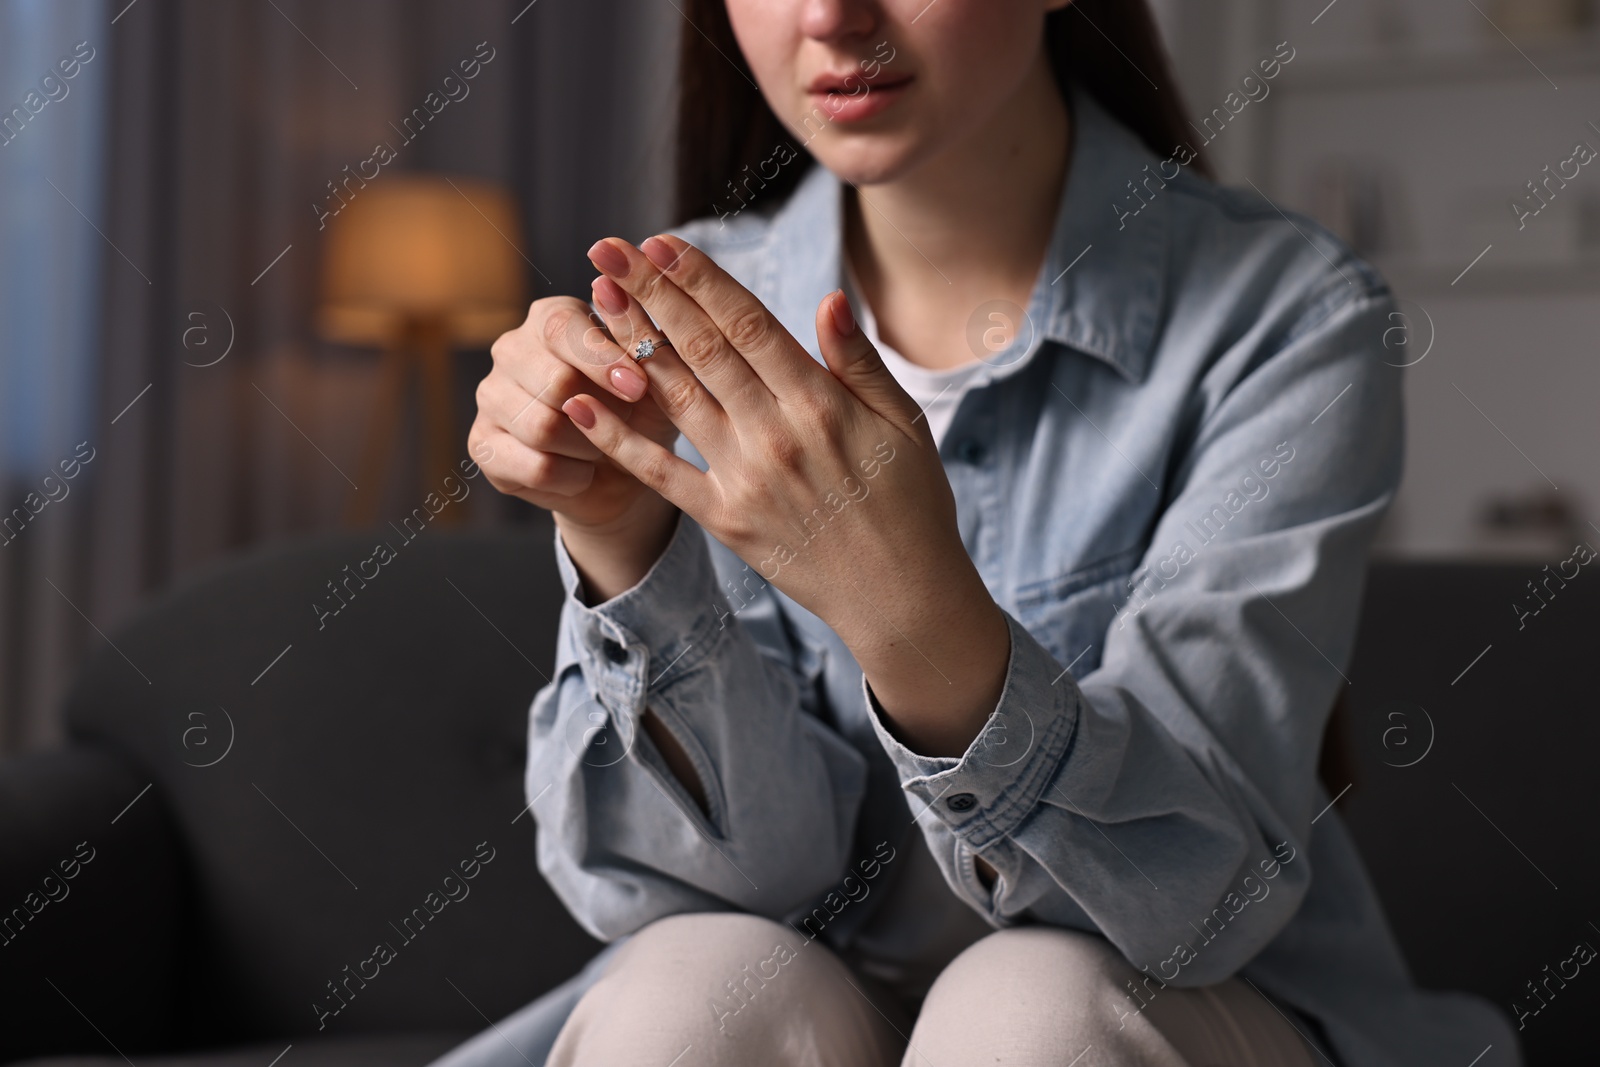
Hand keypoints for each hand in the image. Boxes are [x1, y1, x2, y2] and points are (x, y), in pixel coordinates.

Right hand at [468, 294, 681, 598]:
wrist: (625, 472)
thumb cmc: (641, 410)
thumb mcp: (653, 373)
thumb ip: (633, 331)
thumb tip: (609, 286)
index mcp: (550, 318)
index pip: (560, 328)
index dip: (601, 360)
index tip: (638, 388)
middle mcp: (511, 350)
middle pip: (552, 381)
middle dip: (603, 412)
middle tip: (627, 425)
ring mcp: (490, 397)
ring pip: (542, 428)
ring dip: (590, 447)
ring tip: (605, 447)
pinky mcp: (483, 445)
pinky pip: (535, 467)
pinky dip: (573, 478)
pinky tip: (583, 471)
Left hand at [565, 234, 1010, 755]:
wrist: (902, 596)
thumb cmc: (911, 503)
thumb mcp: (904, 424)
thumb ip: (859, 362)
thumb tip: (828, 298)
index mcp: (820, 402)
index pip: (748, 323)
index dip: (700, 279)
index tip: (661, 243)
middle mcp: (775, 433)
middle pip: (701, 348)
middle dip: (651, 293)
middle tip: (609, 250)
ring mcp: (745, 478)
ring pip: (676, 397)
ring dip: (631, 345)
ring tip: (596, 300)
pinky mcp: (725, 521)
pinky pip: (663, 475)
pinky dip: (620, 441)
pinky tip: (583, 405)